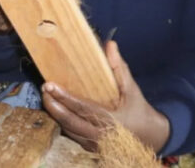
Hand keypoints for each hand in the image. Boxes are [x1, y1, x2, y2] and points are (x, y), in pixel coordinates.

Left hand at [41, 41, 169, 152]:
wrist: (150, 136)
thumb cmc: (138, 109)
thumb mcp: (131, 89)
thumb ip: (119, 67)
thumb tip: (110, 45)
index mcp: (113, 121)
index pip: (83, 108)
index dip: (65, 97)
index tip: (50, 85)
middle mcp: (102, 135)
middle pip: (70, 122)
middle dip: (53, 105)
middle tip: (44, 89)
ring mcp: (95, 144)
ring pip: (68, 130)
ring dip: (54, 114)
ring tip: (46, 97)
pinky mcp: (90, 148)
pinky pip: (71, 136)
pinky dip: (60, 123)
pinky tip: (53, 110)